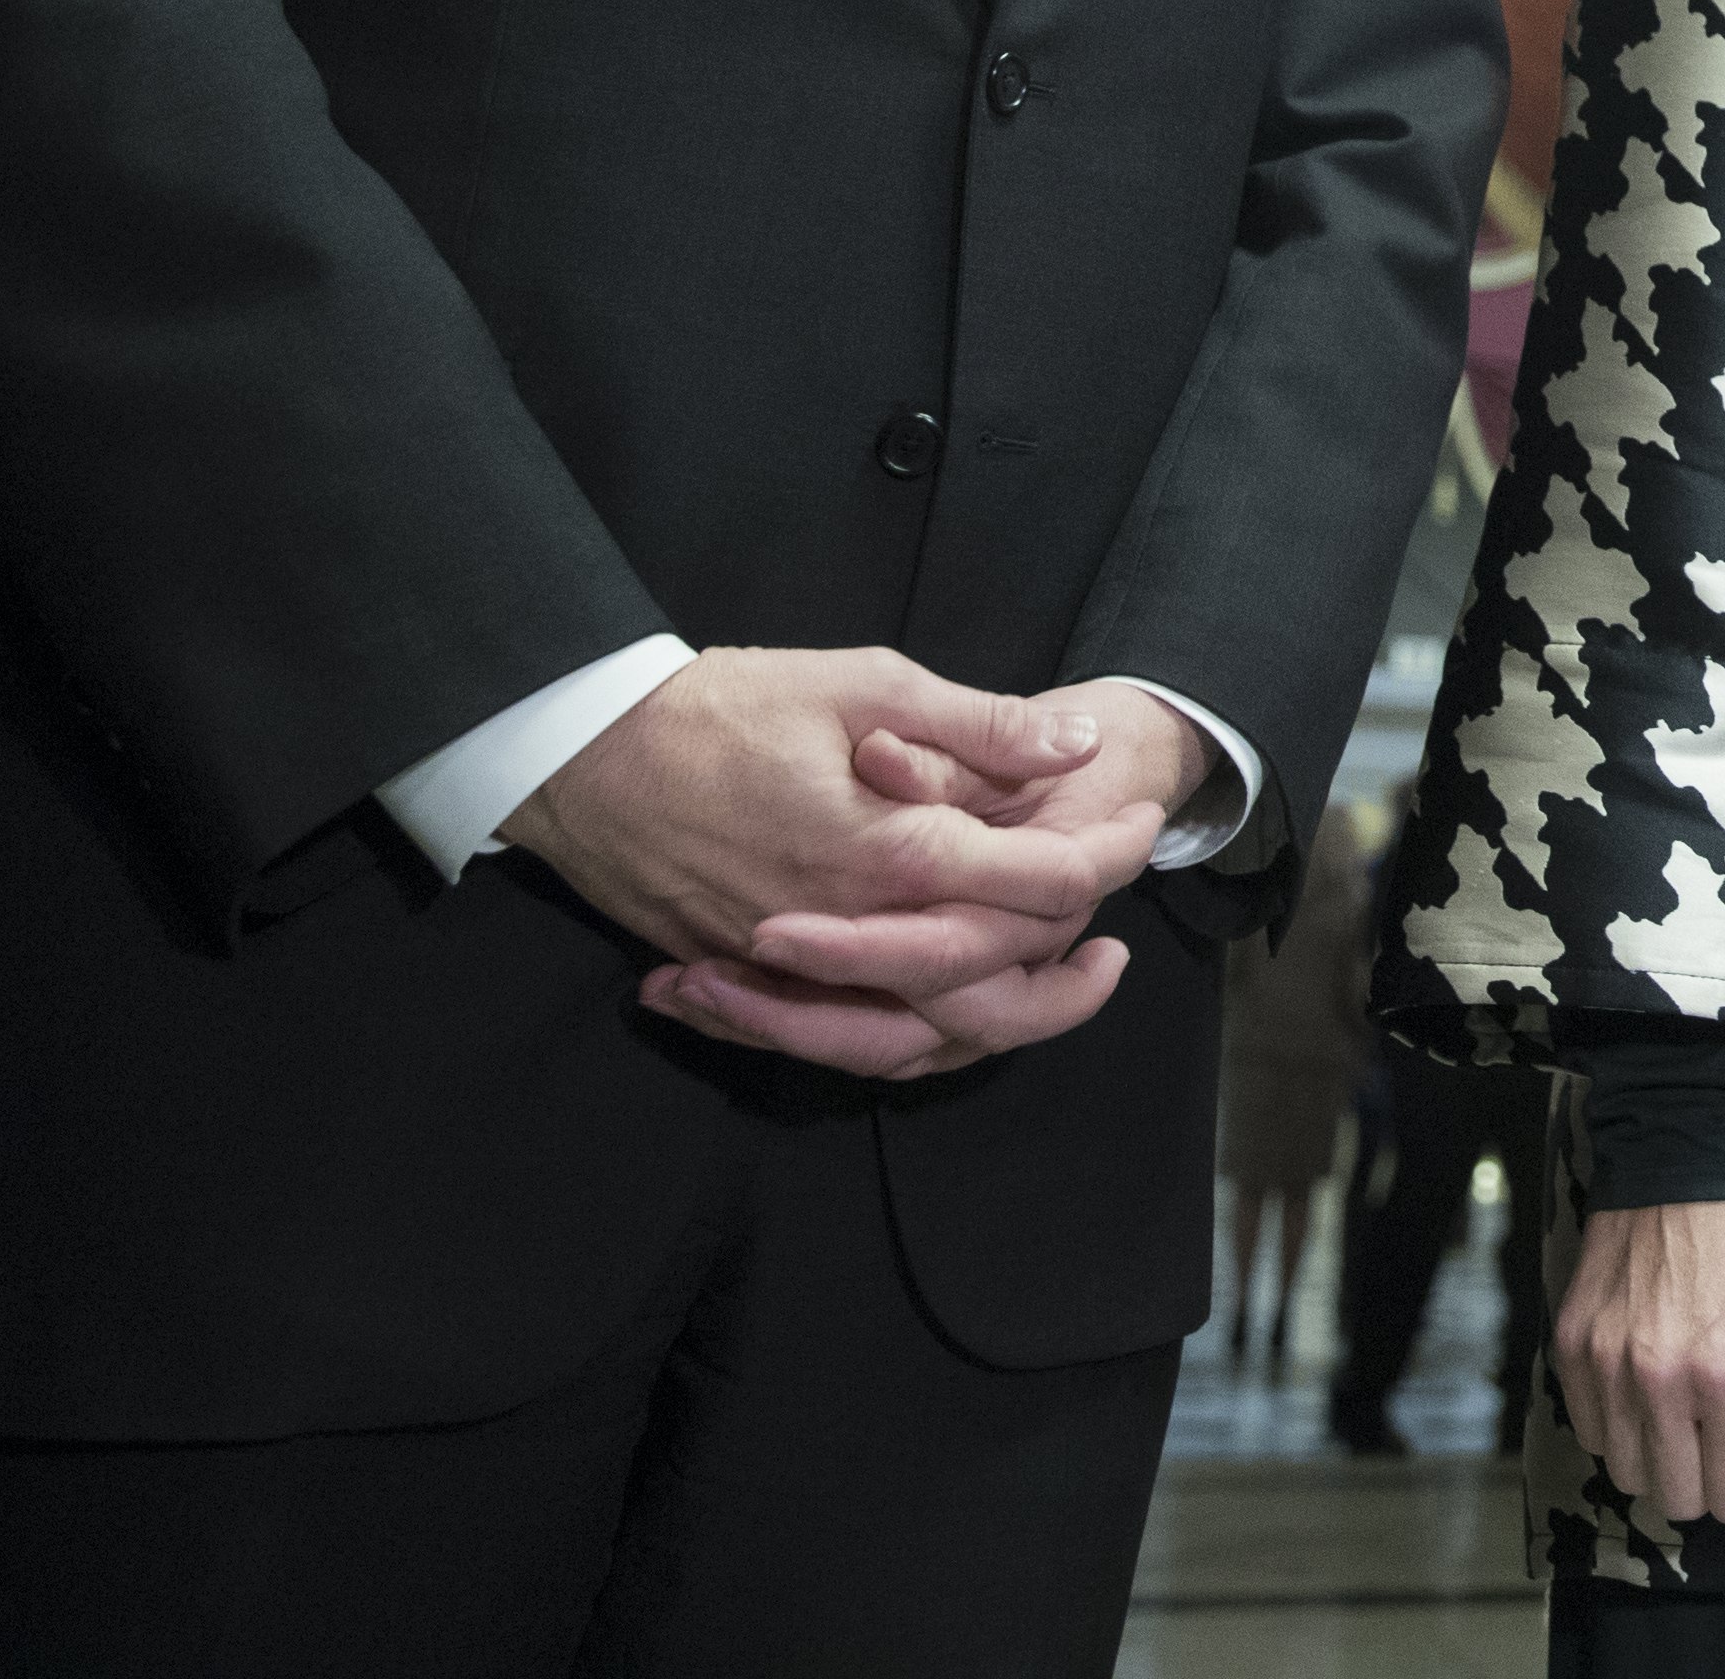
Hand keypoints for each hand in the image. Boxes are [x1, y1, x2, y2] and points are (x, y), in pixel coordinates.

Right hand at [630, 682, 1208, 1077]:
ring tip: (1049, 992)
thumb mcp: (864, 680)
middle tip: (1115, 947)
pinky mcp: (747, 980)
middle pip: (992, 991)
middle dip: (1069, 979)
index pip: (1037, 883)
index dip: (1107, 856)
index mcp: (893, 852)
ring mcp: (794, 969)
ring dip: (995, 1028)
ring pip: (916, 1040)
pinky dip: (900, 1043)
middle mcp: (850, 931)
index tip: (1142, 828)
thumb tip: (1077, 743)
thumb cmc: (724, 705)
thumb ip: (979, 723)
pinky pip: (838, 1043)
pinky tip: (940, 1015)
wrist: (582, 752)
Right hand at [1553, 1200, 1724, 1529]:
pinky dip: (1620, 1423)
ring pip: (1628, 1472)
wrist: (1694, 1144)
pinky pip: (1590, 1429)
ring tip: (1688, 1401)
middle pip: (1678, 1498)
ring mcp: (1605, 1360)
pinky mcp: (1571, 1341)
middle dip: (1711, 1478)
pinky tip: (1649, 1382)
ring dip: (1662, 1454)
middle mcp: (1658, 1376)